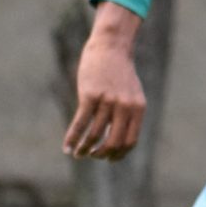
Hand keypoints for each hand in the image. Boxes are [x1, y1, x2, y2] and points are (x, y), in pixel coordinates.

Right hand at [63, 2, 146, 159]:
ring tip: (77, 154)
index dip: (119, 154)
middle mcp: (125, 107)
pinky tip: (67, 147)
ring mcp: (108, 101)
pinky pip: (80, 123)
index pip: (130, 141)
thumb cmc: (119, 72)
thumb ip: (128, 115)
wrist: (111, 47)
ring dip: (85, 149)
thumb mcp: (132, 94)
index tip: (109, 159)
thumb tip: (117, 138)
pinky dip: (72, 138)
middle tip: (92, 156)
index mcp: (138, 109)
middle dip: (101, 154)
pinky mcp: (90, 96)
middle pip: (113, 142)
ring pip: (95, 135)